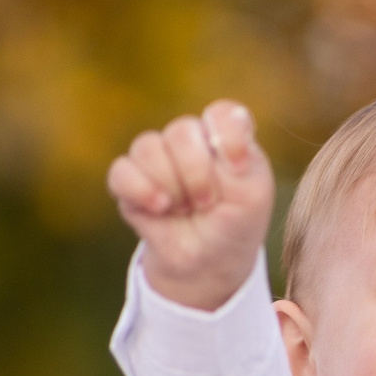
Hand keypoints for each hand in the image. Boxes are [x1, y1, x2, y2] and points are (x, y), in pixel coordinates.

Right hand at [106, 100, 274, 309]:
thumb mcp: (253, 198)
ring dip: (171, 185)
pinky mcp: (129, 181)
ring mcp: (157, 157)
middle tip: (207, 202)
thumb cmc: (235, 224)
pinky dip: (141, 190)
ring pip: (148, 147)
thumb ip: (240, 165)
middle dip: (196, 173)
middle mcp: (189, 140)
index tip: (238, 167)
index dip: (227, 136)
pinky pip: (121, 171)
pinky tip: (160, 208)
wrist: (208, 261)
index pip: (221, 114)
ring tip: (185, 209)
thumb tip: (215, 143)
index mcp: (224, 136)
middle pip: (181, 131)